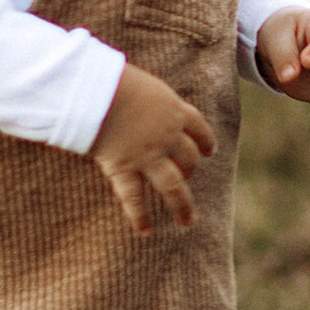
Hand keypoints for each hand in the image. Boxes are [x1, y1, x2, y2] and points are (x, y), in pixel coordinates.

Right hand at [90, 62, 216, 232]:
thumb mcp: (143, 83)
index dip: (205, 140)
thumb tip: (141, 97)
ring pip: (173, 185)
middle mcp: (167, 135)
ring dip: (182, 204)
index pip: (198, 127)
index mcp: (174, 110)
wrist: (100, 90)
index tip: (209, 151)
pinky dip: (139, 215)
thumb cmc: (115, 79)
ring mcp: (148, 155)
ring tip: (187, 220)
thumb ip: (148, 97)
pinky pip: (135, 197)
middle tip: (188, 178)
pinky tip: (145, 230)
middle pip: (188, 157)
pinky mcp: (125, 168)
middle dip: (190, 169)